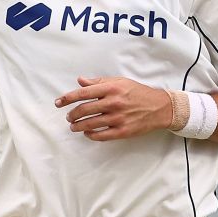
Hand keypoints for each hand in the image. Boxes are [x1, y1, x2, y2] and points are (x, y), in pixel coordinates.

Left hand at [56, 77, 176, 141]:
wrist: (159, 107)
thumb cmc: (138, 93)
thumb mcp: (120, 82)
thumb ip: (99, 82)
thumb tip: (80, 81)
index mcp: (112, 88)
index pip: (84, 93)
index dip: (68, 98)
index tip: (58, 102)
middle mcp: (114, 102)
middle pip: (84, 109)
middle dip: (72, 114)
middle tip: (68, 117)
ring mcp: (118, 118)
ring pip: (90, 123)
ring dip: (78, 126)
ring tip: (73, 126)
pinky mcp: (123, 131)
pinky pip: (101, 135)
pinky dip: (91, 135)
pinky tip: (87, 133)